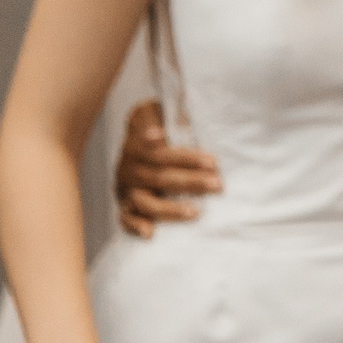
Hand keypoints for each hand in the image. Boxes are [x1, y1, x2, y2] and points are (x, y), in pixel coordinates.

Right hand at [114, 99, 217, 237]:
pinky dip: (135, 225)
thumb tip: (194, 108)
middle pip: (158, 177)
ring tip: (195, 212)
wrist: (140, 135)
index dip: (187, 157)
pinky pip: (125, 217)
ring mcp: (125, 185)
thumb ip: (179, 111)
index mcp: (138, 141)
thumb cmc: (163, 122)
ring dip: (169, 208)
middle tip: (218, 185)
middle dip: (190, 182)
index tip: (212, 161)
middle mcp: (128, 164)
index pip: (163, 151)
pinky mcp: (124, 202)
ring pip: (144, 200)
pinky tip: (150, 233)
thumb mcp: (166, 109)